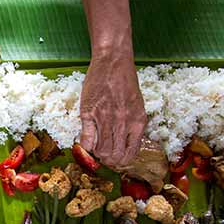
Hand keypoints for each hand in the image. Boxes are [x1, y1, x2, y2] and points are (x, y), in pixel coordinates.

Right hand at [79, 48, 146, 167]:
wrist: (113, 62)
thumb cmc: (125, 82)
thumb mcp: (137, 106)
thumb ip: (132, 127)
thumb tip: (127, 148)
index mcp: (137, 122)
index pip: (130, 154)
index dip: (121, 161)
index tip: (116, 159)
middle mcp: (123, 122)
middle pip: (114, 155)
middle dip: (108, 160)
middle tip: (104, 156)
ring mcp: (106, 118)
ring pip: (101, 150)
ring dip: (97, 152)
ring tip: (96, 147)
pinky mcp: (90, 113)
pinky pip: (87, 139)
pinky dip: (86, 145)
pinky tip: (87, 141)